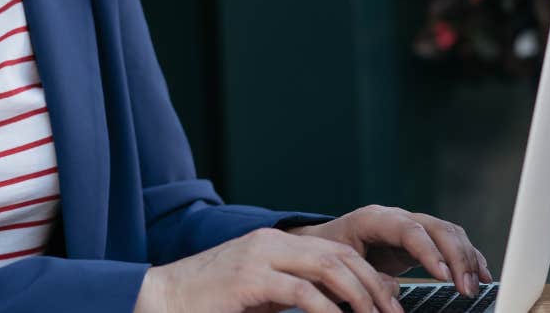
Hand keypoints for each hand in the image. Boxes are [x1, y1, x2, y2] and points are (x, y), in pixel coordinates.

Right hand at [132, 226, 402, 312]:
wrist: (160, 299)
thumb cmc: (207, 303)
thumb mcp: (257, 295)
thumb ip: (291, 294)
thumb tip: (331, 309)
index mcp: (275, 242)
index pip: (336, 250)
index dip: (368, 276)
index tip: (389, 302)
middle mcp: (271, 242)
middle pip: (340, 256)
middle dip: (373, 288)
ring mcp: (260, 257)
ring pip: (329, 268)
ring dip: (360, 298)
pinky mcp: (250, 279)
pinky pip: (302, 293)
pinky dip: (328, 311)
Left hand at [284, 205, 491, 297]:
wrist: (321, 243)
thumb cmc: (326, 253)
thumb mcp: (338, 264)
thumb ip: (365, 276)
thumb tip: (392, 292)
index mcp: (372, 218)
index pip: (408, 229)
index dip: (428, 251)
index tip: (443, 276)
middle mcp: (396, 216)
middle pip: (436, 227)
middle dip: (456, 257)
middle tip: (465, 288)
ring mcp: (410, 224)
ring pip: (449, 232)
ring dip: (466, 259)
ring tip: (474, 287)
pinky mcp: (421, 238)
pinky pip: (451, 241)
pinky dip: (469, 257)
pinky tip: (482, 276)